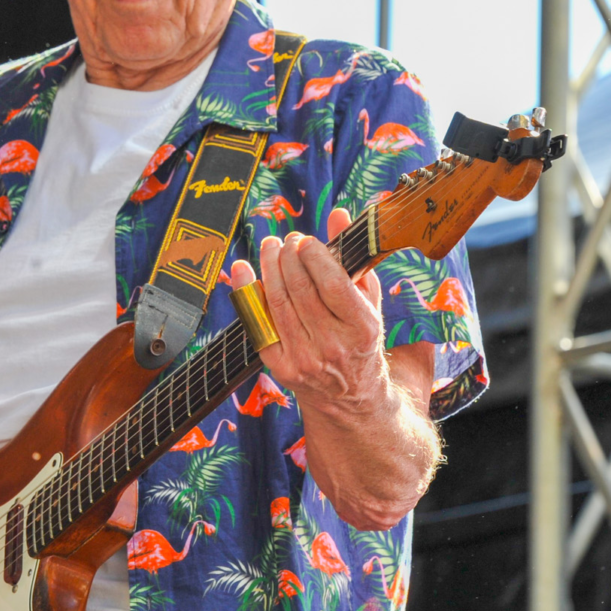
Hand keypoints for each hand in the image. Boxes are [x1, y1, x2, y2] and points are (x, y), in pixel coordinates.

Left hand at [230, 207, 386, 411]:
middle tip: (286, 240)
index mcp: (361, 328)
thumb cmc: (360, 338)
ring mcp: (304, 358)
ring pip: (277, 302)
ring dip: (268, 267)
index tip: (305, 240)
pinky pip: (257, 322)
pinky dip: (246, 292)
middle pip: (300, 290)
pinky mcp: (280, 366)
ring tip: (269, 246)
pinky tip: (242, 269)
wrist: (351, 396)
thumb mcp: (368, 300)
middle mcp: (332, 346)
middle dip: (289, 256)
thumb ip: (352, 257)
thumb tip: (339, 214)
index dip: (314, 256)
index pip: (332, 284)